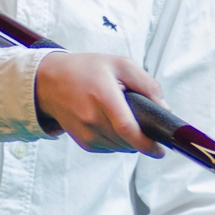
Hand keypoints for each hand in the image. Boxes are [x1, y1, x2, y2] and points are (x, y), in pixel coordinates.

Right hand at [35, 52, 164, 156]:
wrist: (50, 82)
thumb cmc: (87, 70)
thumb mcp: (121, 65)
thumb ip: (147, 85)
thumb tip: (163, 108)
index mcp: (103, 96)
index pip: (126, 128)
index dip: (146, 143)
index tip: (160, 149)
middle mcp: (92, 119)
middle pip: (127, 141)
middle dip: (143, 138)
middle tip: (146, 123)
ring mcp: (85, 133)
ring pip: (121, 147)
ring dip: (130, 139)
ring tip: (126, 117)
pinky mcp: (83, 142)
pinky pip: (110, 147)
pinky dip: (118, 140)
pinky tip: (113, 123)